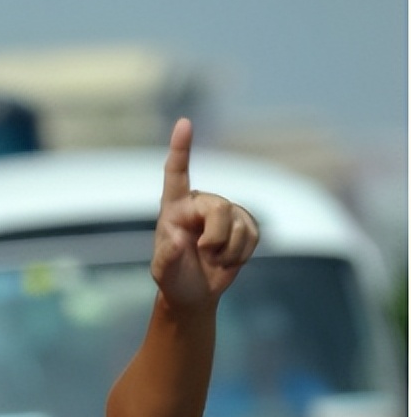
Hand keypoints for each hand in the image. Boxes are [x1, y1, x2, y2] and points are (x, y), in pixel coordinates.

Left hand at [152, 118, 259, 307]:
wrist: (194, 293)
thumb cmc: (173, 279)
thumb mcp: (162, 273)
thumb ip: (165, 257)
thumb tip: (175, 239)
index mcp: (174, 208)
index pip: (177, 173)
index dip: (181, 148)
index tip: (184, 122)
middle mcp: (199, 203)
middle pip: (220, 208)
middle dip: (217, 238)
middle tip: (206, 254)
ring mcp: (224, 211)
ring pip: (239, 223)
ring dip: (228, 251)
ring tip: (213, 260)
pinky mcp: (244, 223)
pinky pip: (253, 234)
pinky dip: (242, 254)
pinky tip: (227, 259)